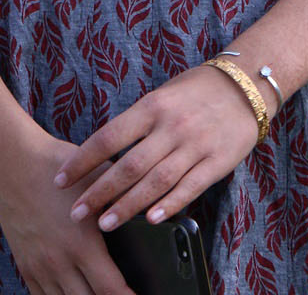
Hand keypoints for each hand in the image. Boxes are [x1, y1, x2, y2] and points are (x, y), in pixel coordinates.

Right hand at [0, 123, 135, 294]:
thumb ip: (123, 196)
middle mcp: (59, 262)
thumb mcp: (98, 176)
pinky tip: (73, 292)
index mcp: (81, 244)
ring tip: (98, 293)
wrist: (13, 163)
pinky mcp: (25, 265)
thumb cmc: (57, 167)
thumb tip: (150, 206)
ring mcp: (39, 267)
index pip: (110, 289)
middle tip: (120, 294)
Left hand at [54, 63, 262, 232]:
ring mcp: (195, 145)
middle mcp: (171, 126)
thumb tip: (105, 154)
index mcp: (153, 106)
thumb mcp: (163, 95)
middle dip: (99, 192)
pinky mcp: (217, 162)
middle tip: (76, 213)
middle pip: (129, 166)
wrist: (246, 84)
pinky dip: (169, 206)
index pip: (109, 137)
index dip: (83, 161)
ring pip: (155, 182)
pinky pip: (189, 188)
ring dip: (128, 206)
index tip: (61, 180)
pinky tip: (151, 220)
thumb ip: (139, 122)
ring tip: (105, 224)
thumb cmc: (196, 90)